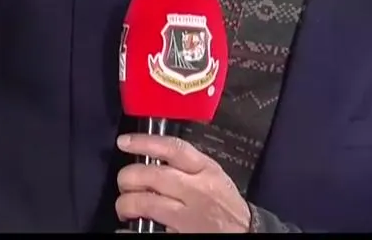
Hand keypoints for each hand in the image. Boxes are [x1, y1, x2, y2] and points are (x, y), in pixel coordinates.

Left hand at [115, 134, 251, 232]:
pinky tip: (128, 228)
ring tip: (125, 207)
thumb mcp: (213, 175)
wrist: (247, 234)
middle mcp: (197, 190)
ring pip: (145, 203)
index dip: (144, 142)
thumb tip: (152, 156)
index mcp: (205, 170)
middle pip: (151, 175)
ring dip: (125, 203)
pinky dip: (131, 230)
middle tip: (124, 182)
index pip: (172, 148)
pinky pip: (149, 231)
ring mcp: (189, 216)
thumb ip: (188, 165)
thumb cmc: (226, 204)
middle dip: (128, 177)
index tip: (124, 141)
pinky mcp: (182, 235)